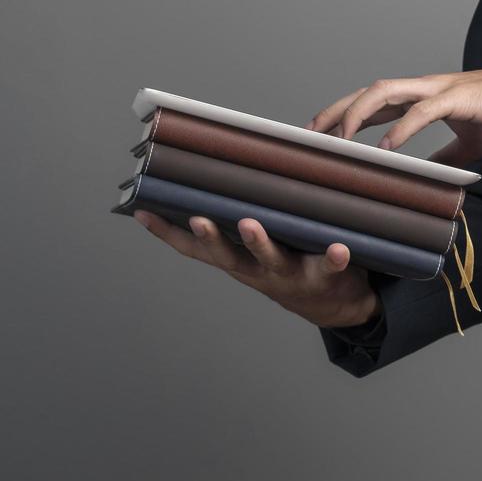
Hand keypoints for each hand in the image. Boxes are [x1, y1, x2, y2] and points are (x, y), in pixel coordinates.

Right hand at [132, 210, 382, 328]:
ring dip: (260, 243)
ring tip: (250, 225)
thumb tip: (219, 173)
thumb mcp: (257, 250)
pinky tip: (339, 248)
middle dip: (213, 238)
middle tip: (199, 219)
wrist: (335, 307)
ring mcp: (289, 275)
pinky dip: (333, 258)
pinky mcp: (324, 275)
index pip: (196, 249)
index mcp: (238, 262)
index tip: (142, 211)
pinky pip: (328, 266)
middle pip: (229, 257)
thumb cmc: (289, 264)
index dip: (168, 232)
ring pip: (272, 259)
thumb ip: (240, 217)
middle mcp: (258, 271)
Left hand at [306, 64, 481, 165]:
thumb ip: (443, 158)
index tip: (322, 135)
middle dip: (337, 111)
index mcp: (423, 97)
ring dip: (359, 114)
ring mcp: (438, 90)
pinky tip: (386, 147)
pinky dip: (401, 129)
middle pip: (368, 94)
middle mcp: (424, 88)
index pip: (375, 104)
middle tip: (310, 134)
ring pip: (385, 92)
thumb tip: (427, 178)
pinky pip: (422, 111)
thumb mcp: (467, 145)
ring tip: (341, 139)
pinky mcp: (457, 98)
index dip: (346, 115)